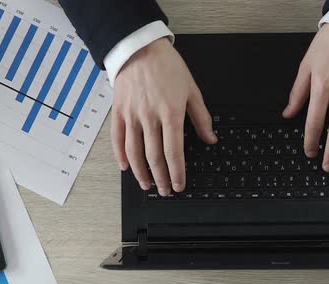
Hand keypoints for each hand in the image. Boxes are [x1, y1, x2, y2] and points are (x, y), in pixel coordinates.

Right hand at [111, 38, 217, 195]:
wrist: (139, 48)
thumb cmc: (167, 67)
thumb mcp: (192, 90)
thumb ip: (201, 118)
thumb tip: (211, 138)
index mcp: (171, 113)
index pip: (174, 152)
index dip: (177, 172)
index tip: (180, 184)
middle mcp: (150, 117)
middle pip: (154, 157)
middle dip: (161, 178)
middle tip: (166, 190)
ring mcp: (132, 116)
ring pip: (135, 152)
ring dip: (142, 173)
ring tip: (147, 185)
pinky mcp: (118, 112)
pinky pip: (117, 139)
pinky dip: (121, 155)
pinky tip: (126, 167)